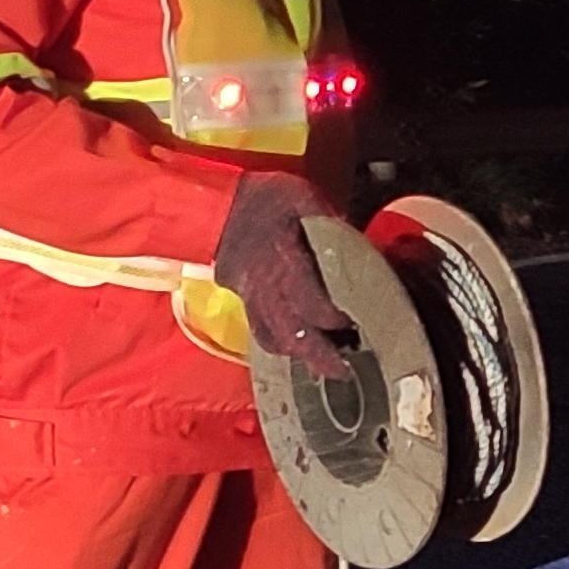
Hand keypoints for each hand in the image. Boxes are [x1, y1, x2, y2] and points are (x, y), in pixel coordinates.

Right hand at [211, 174, 356, 379]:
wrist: (212, 204)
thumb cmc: (258, 199)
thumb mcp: (300, 197)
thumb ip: (328, 222)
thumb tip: (355, 242)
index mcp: (283, 263)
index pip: (311, 304)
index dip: (334, 320)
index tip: (355, 322)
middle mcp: (266, 289)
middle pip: (293, 335)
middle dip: (319, 357)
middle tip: (344, 371)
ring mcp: (251, 298)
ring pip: (274, 339)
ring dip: (300, 355)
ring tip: (324, 365)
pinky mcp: (242, 300)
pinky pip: (261, 331)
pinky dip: (280, 343)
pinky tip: (295, 346)